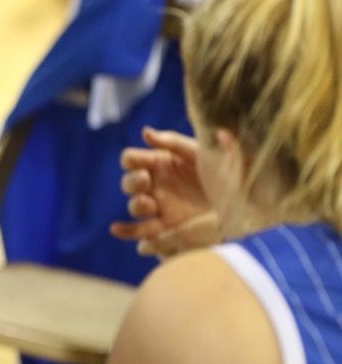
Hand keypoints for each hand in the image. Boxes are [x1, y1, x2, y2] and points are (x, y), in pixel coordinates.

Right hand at [110, 127, 220, 256]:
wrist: (248, 203)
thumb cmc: (226, 173)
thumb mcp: (201, 152)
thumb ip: (174, 141)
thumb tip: (145, 133)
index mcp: (161, 163)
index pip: (133, 160)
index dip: (132, 160)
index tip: (140, 162)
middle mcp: (156, 185)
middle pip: (128, 183)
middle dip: (132, 182)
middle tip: (145, 180)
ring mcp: (159, 207)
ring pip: (134, 206)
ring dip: (135, 204)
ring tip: (148, 204)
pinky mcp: (164, 228)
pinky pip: (139, 231)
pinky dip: (125, 231)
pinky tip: (116, 229)